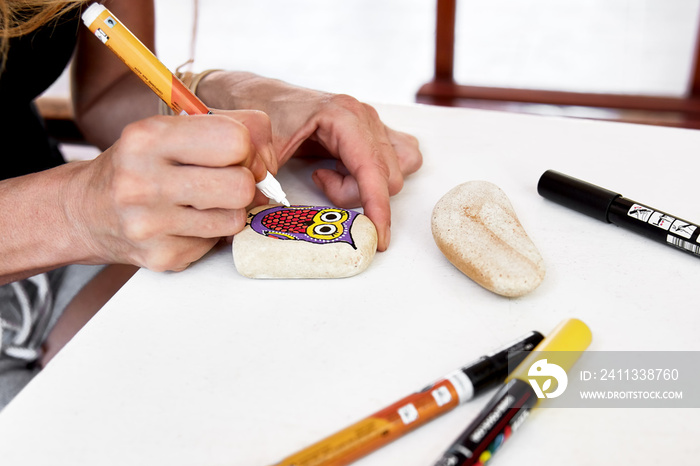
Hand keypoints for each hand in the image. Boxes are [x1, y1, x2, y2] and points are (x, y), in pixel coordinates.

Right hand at [69, 110, 272, 270]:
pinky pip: (218, 244)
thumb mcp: (175, 129)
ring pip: (236, 219)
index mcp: (147, 137)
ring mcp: (150, 225)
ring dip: (229, 210)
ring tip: (200, 202)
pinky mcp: (162, 257)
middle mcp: (142, 181)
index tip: (232, 154)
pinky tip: (184, 223)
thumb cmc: (142, 165)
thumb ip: (234, 130)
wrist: (86, 212)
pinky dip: (210, 233)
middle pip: (241, 185)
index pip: (235, 139)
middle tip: (222, 181)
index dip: (245, 148)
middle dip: (242, 182)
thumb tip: (269, 168)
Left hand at [197, 72, 422, 250]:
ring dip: (366, 185)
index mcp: (343, 116)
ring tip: (331, 175)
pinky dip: (378, 177)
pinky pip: (400, 160)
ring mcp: (372, 124)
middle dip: (353, 194)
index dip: (377, 207)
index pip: (373, 169)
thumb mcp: (260, 147)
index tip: (378, 237)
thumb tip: (273, 208)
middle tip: (319, 182)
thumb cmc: (263, 115)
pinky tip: (347, 171)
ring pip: (393, 171)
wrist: (259, 96)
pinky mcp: (374, 133)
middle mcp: (364, 117)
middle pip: (386, 176)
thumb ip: (268, 177)